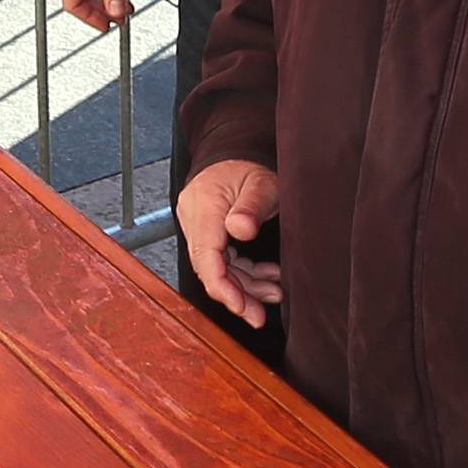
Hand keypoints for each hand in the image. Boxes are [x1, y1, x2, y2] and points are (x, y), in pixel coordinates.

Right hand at [176, 160, 281, 328]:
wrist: (236, 150)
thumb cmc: (250, 165)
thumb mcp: (261, 183)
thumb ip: (251, 207)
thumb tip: (240, 229)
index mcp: (204, 206)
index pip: (205, 256)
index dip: (222, 286)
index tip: (241, 307)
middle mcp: (194, 218)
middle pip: (209, 267)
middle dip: (235, 295)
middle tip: (258, 316)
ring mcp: (198, 225)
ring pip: (217, 267)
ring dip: (244, 286)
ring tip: (273, 296)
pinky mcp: (206, 230)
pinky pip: (222, 259)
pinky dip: (243, 272)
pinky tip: (266, 279)